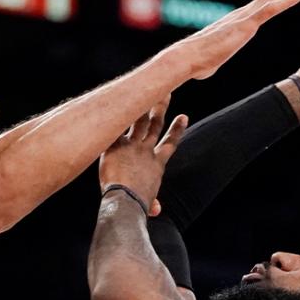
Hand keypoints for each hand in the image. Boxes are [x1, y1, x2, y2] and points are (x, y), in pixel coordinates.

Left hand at [98, 97, 187, 215]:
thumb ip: (151, 204)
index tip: (184, 116)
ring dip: (142, 105)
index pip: (170, 143)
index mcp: (156, 164)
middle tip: (166, 92)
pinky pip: (115, 126)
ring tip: (145, 90)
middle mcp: (145, 151)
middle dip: (161, 108)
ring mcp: (130, 146)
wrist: (126, 200)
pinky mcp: (114, 145)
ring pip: (138, 120)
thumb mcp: (147, 203)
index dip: (177, 130)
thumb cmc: (137, 205)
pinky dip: (116, 115)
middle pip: (155, 124)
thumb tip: (155, 210)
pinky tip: (116, 100)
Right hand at [163, 0, 299, 80]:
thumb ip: (214, 59)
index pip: (263, 6)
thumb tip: (206, 68)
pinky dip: (287, 1)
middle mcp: (242, 15)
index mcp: (238, 22)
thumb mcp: (211, 60)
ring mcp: (245, 18)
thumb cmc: (196, 63)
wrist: (186, 59)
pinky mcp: (245, 25)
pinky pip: (270, 9)